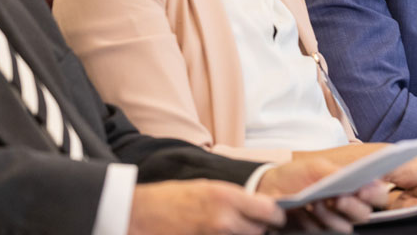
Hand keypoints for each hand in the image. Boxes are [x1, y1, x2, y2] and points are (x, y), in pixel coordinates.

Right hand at [129, 180, 283, 234]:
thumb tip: (257, 207)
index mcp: (227, 196)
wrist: (141, 214)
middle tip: (248, 224)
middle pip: (258, 232)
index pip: (269, 211)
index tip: (274, 218)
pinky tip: (215, 233)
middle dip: (257, 229)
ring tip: (229, 228)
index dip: (275, 216)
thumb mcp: (206, 187)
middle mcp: (224, 219)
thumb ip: (234, 198)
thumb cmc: (171, 198)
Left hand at [258, 157, 383, 231]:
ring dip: (330, 215)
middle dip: (353, 207)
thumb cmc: (296, 174)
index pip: (377, 194)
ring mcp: (333, 220)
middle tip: (338, 199)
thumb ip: (337, 172)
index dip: (375, 193)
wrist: (269, 188)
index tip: (363, 190)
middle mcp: (347, 205)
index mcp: (351, 186)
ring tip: (315, 203)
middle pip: (364, 214)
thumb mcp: (315, 168)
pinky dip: (314, 223)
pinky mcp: (318, 231)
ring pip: (345, 226)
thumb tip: (357, 178)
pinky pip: (324, 232)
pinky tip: (304, 212)